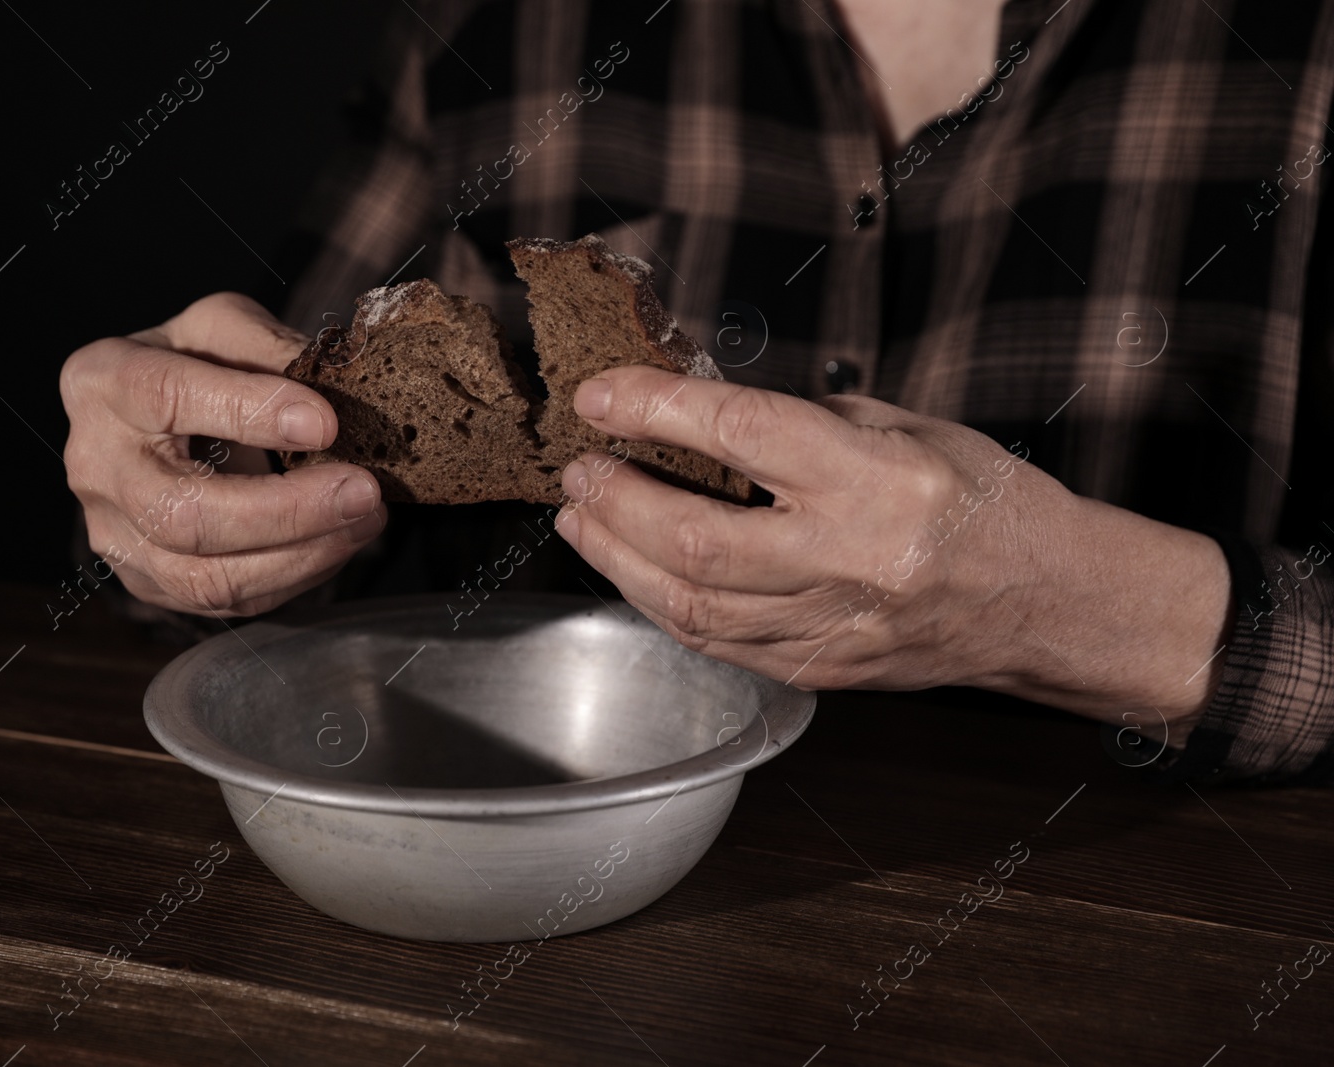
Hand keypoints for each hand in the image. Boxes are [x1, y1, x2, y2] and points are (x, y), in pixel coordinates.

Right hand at [60, 292, 384, 615]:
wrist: (157, 421)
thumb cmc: (194, 365)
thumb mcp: (224, 326)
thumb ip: (270, 345)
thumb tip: (337, 387)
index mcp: (103, 381)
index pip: (166, 397)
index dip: (247, 412)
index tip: (325, 423)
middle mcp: (96, 467)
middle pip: (183, 515)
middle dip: (287, 511)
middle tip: (363, 490)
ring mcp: (116, 536)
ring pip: (205, 578)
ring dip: (301, 555)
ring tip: (365, 518)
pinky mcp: (150, 583)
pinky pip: (226, 600)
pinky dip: (296, 575)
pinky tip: (338, 541)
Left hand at [553, 367, 1232, 744]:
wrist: (1047, 602)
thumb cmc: (983, 501)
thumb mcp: (905, 427)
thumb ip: (801, 423)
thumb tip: (700, 410)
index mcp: (878, 483)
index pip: (740, 433)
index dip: (655, 409)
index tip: (602, 396)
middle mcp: (850, 562)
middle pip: (694, 541)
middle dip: (615, 502)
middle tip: (578, 471)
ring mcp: (831, 629)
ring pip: (691, 605)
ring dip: (618, 559)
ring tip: (583, 519)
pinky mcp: (819, 672)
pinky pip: (716, 643)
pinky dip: (661, 604)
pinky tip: (634, 571)